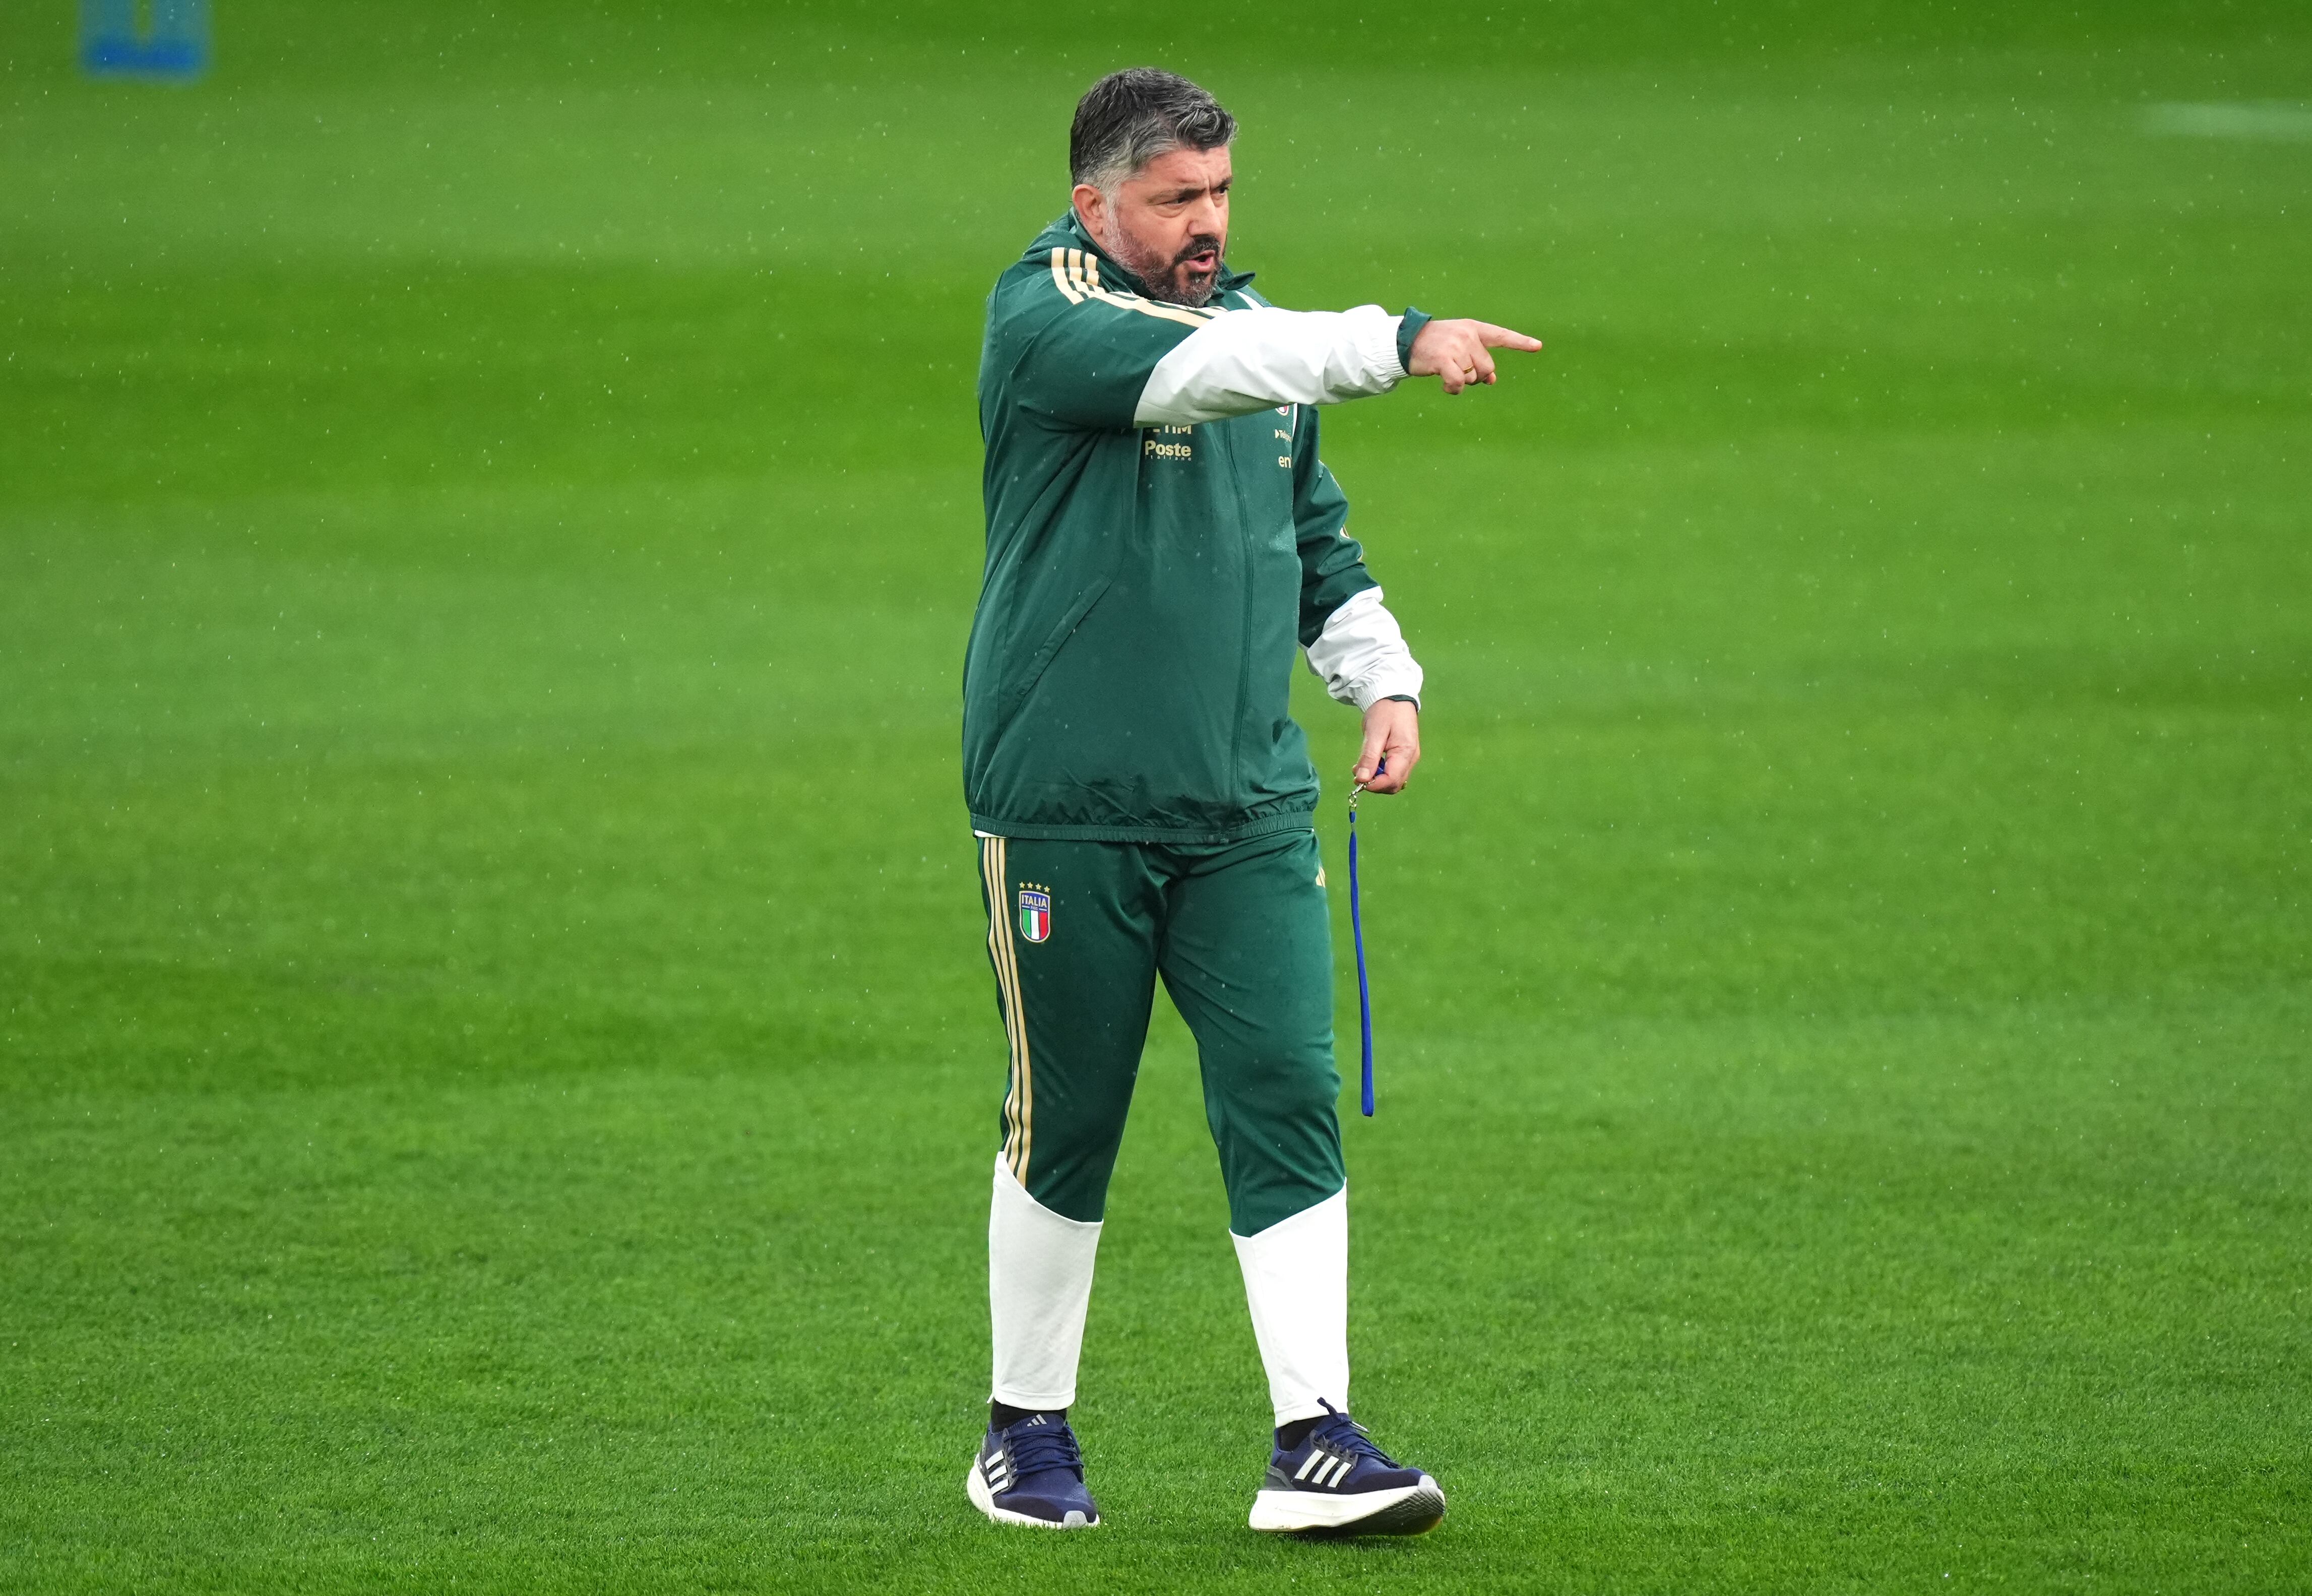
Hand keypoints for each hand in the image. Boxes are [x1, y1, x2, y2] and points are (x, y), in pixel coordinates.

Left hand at [1353, 698, 1420, 794]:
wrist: (1393, 696)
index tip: (1358, 780)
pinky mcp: (1403, 756)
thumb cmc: (1385, 711)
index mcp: (1406, 752)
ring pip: (1393, 780)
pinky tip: (1369, 763)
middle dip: (1375, 784)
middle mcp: (1410, 759)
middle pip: (1394, 784)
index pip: (1392, 780)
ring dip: (1376, 779)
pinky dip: (1380, 772)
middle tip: (1357, 773)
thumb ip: (1369, 757)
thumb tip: (1362, 779)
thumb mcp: (1374, 733)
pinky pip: (1393, 772)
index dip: (1375, 785)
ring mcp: (1409, 758)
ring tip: (1360, 767)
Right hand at [1408, 318, 1543, 394]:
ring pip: (1472, 377)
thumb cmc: (1434, 346)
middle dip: (1476, 376)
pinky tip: (1446, 387)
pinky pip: (1458, 383)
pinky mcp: (1443, 359)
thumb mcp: (1459, 348)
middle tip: (1459, 373)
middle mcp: (1467, 335)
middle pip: (1487, 367)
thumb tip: (1492, 380)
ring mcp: (1456, 346)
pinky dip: (1454, 389)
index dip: (1520, 342)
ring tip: (1446, 374)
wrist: (1406, 341)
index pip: (1501, 335)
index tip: (1537, 346)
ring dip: (1462, 382)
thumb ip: (1477, 359)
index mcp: (1473, 328)